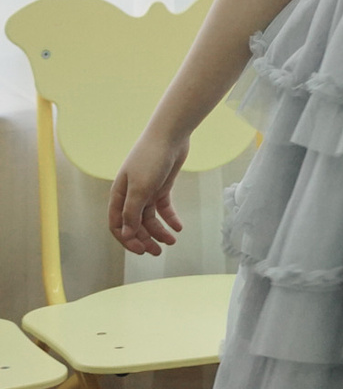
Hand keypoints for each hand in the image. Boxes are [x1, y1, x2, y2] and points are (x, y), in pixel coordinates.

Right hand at [107, 130, 189, 255]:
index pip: (117, 225)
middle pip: (134, 224)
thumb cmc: (150, 159)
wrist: (169, 136)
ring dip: (159, 231)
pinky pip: (164, 207)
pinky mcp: (162, 186)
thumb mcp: (140, 188)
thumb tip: (126, 235)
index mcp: (119, 196)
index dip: (127, 240)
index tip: (141, 251)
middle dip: (145, 239)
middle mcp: (130, 195)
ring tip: (172, 241)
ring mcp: (146, 191)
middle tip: (157, 252)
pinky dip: (170, 218)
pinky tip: (178, 227)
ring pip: (150, 218)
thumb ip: (132, 212)